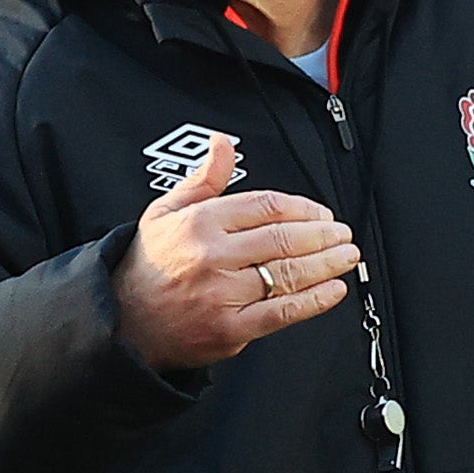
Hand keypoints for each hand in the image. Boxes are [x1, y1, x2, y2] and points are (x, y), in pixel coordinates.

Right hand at [113, 135, 359, 370]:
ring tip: (347, 256)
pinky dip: (314, 300)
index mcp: (200, 222)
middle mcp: (213, 256)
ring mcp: (223, 294)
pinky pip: (283, 311)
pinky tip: (334, 290)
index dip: (303, 208)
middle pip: (284, 239)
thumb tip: (223, 143)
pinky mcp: (232, 329)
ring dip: (327, 264)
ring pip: (288, 274)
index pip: (266, 206)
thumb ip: (204, 178)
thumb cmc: (151, 264)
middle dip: (323, 235)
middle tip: (343, 233)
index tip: (322, 213)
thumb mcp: (167, 211)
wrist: (126, 322)